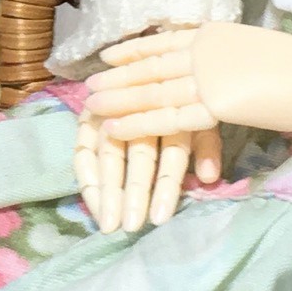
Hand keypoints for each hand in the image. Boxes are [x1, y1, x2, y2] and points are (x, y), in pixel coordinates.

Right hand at [73, 107, 220, 232]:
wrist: (145, 63)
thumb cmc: (179, 96)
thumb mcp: (199, 118)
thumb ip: (207, 145)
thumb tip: (208, 178)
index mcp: (174, 111)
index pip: (172, 154)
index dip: (166, 187)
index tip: (160, 219)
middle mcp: (141, 110)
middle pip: (138, 156)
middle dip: (135, 193)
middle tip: (131, 227)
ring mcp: (111, 113)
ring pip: (110, 155)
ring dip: (109, 191)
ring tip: (108, 224)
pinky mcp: (88, 121)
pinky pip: (83, 153)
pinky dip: (88, 178)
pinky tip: (93, 205)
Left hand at [88, 22, 291, 146]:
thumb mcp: (251, 47)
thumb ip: (225, 55)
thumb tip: (214, 62)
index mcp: (212, 34)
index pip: (162, 41)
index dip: (132, 50)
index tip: (108, 55)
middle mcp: (203, 51)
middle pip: (150, 65)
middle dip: (117, 77)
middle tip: (89, 86)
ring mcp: (207, 76)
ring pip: (151, 90)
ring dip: (118, 99)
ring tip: (92, 107)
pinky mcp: (214, 105)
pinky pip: (168, 116)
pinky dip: (138, 122)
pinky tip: (116, 128)